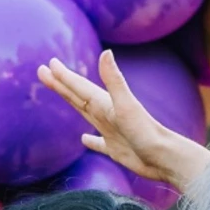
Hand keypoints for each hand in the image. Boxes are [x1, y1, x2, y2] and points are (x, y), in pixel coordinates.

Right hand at [38, 50, 209, 190]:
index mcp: (106, 104)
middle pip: (78, 96)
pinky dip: (90, 141)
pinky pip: (98, 144)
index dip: (63, 76)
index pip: (79, 87)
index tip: (48, 64)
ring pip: (85, 114)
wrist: (165, 158)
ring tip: (61, 95)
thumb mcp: (126, 105)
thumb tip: (105, 52)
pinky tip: (84, 140)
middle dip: (61, 84)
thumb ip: (114, 80)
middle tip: (43, 72)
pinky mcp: (116, 150)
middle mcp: (107, 115)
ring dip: (72, 103)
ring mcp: (111, 132)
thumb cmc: (146, 132)